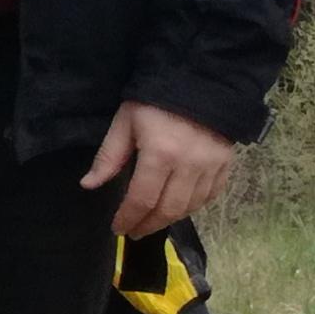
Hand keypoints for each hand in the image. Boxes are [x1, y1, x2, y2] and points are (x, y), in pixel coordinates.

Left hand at [80, 100, 234, 236]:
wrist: (202, 82)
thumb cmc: (156, 101)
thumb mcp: (125, 122)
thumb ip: (109, 156)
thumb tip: (88, 185)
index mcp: (161, 155)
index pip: (142, 199)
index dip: (128, 218)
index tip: (118, 228)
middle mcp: (189, 166)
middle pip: (168, 210)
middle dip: (148, 225)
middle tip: (134, 231)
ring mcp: (211, 167)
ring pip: (190, 207)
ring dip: (169, 219)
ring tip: (152, 222)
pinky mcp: (226, 164)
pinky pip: (211, 196)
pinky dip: (193, 207)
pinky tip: (179, 209)